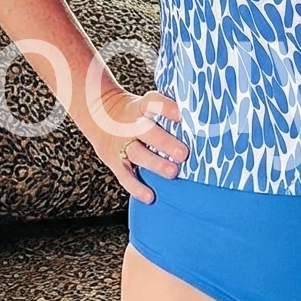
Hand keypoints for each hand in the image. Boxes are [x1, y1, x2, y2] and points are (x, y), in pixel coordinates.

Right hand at [88, 87, 188, 204]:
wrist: (98, 113)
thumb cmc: (135, 112)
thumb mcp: (147, 104)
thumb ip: (169, 111)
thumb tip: (202, 118)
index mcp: (141, 107)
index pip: (154, 103)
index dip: (167, 108)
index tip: (182, 115)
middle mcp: (130, 125)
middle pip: (146, 132)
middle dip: (165, 143)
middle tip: (183, 154)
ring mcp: (121, 144)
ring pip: (137, 154)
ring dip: (155, 164)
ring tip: (173, 172)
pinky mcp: (114, 161)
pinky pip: (125, 176)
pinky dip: (136, 188)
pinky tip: (150, 196)